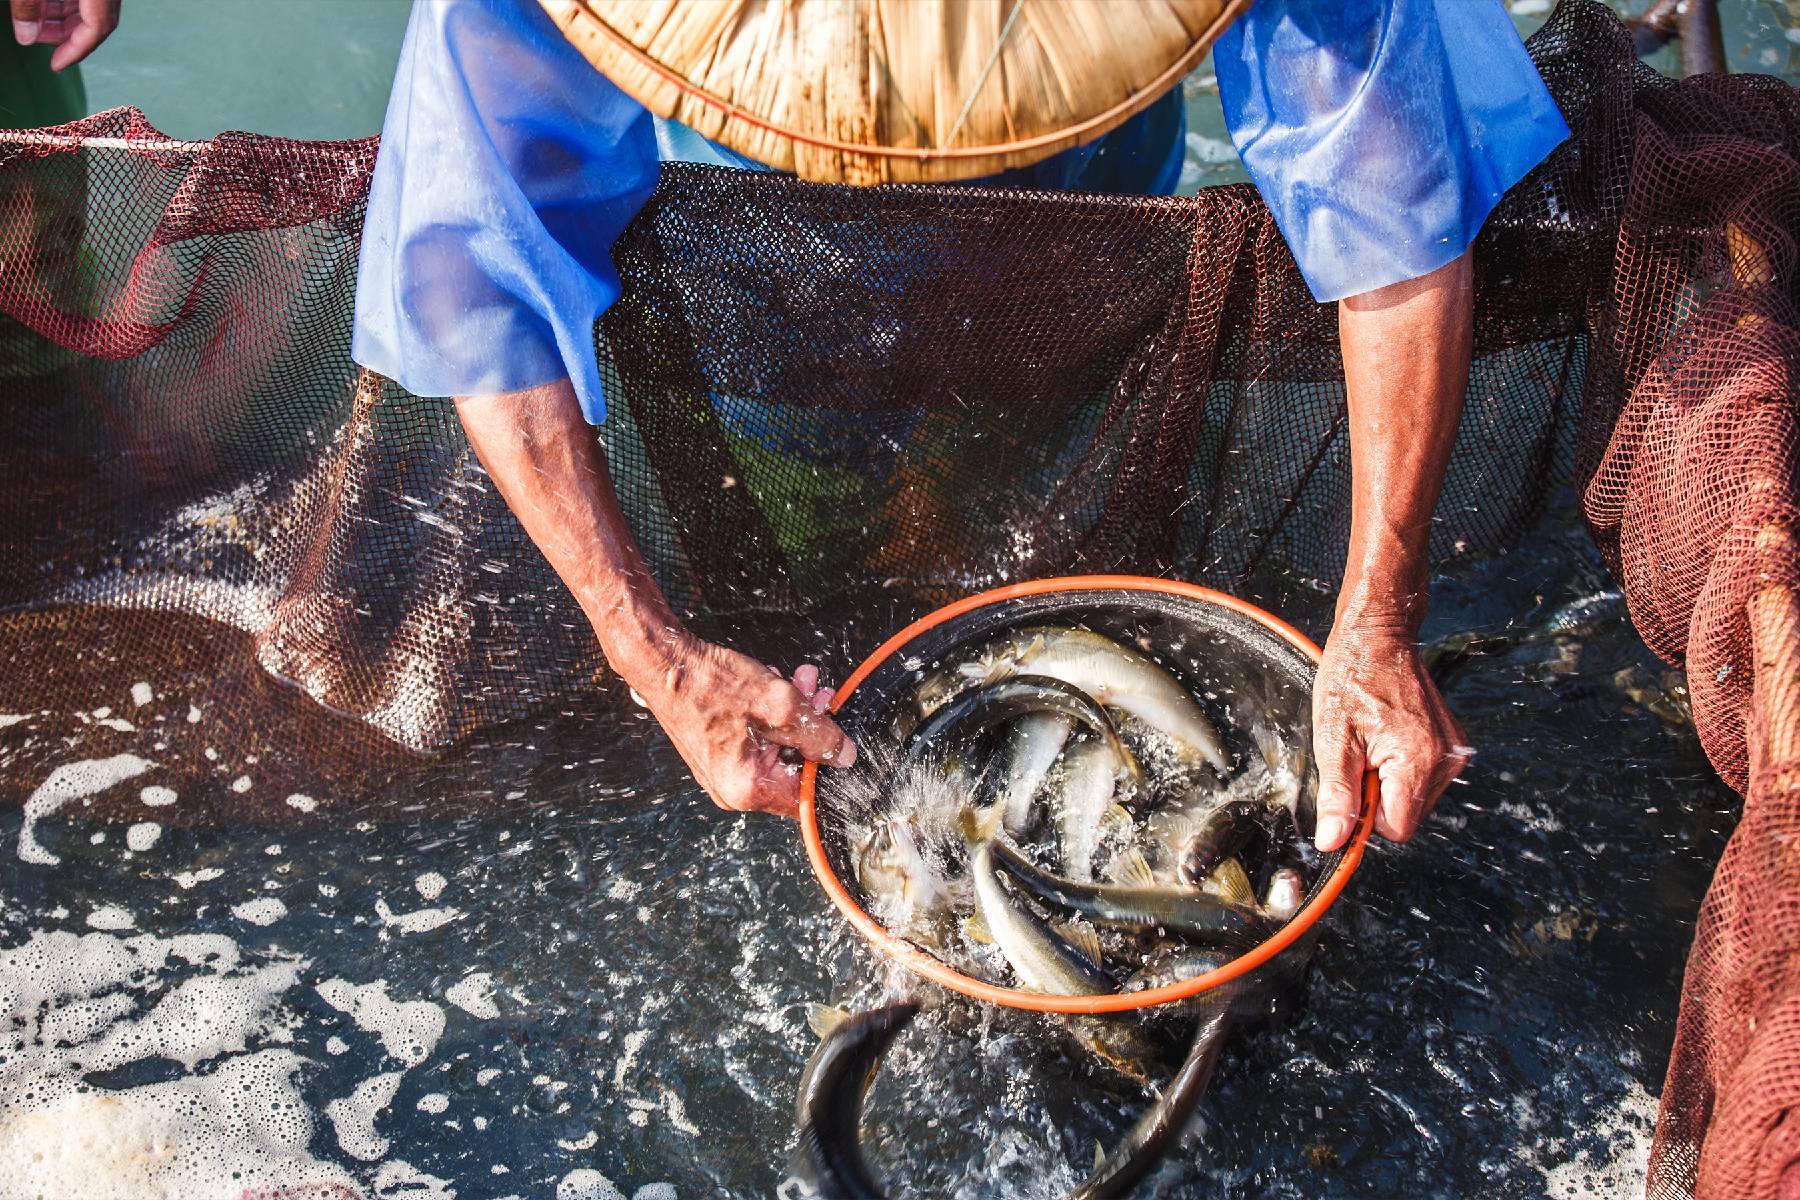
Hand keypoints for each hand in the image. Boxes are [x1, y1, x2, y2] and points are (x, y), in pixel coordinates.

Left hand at [12, 0, 120, 70]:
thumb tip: (26, 35)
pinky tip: (46, 4)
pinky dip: (67, 4)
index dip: (75, 51)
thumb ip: (28, 6)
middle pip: (96, 21)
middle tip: (37, 37)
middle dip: (65, 35)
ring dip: (63, 19)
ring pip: (92, 10)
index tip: (56, 65)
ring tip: (36, 20)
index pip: (98, 28)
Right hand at [628, 637, 856, 818]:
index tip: (840, 741)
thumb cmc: (711, 685)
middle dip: (812, 730)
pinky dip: (771, 717)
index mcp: (748, 788)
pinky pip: (757, 742)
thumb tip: (844, 755)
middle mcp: (733, 790)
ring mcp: (723, 773)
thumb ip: (818, 734)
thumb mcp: (779, 705)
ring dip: (794, 716)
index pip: (805, 796)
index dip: (828, 766)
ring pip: (777, 750)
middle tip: (821, 696)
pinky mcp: (718, 754)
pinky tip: (777, 685)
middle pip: (792, 769)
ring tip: (802, 681)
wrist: (665, 665)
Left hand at [1310, 622, 1470, 851]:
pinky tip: (1386, 738)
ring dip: (1388, 782)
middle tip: (1359, 755)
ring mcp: (1453, 752)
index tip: (1348, 788)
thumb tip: (1333, 841)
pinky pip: (1423, 779)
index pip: (1396, 828)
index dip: (1365, 818)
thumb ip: (1337, 795)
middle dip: (1376, 796)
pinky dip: (1400, 769)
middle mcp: (1446, 760)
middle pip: (1406, 815)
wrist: (1379, 637)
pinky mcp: (1452, 745)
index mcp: (1419, 760)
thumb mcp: (1333, 739)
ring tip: (1372, 743)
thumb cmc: (1352, 677)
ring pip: (1414, 799)